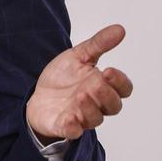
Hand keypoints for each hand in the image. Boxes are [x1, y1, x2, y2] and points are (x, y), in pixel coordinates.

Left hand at [26, 24, 132, 141]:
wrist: (38, 94)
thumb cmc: (63, 77)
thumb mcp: (78, 56)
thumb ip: (98, 44)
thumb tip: (120, 29)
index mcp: (103, 86)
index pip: (123, 89)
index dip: (121, 82)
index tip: (109, 71)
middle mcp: (97, 103)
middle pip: (113, 106)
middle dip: (106, 95)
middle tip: (95, 84)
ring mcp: (82, 116)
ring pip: (96, 118)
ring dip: (90, 108)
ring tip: (80, 95)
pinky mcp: (65, 126)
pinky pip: (73, 131)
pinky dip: (73, 127)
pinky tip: (70, 118)